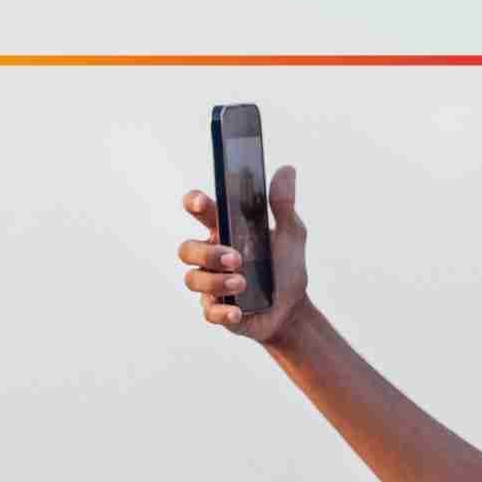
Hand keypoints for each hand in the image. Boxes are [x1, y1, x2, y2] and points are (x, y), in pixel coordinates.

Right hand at [179, 165, 312, 344]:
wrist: (294, 308)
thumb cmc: (286, 266)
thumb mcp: (291, 233)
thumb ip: (284, 204)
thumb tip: (287, 170)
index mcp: (225, 230)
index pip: (199, 211)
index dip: (193, 203)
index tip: (200, 202)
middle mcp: (211, 256)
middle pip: (187, 249)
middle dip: (207, 253)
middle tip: (236, 257)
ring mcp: (211, 284)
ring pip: (193, 279)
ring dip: (217, 281)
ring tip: (243, 283)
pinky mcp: (217, 310)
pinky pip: (208, 311)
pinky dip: (222, 311)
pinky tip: (238, 311)